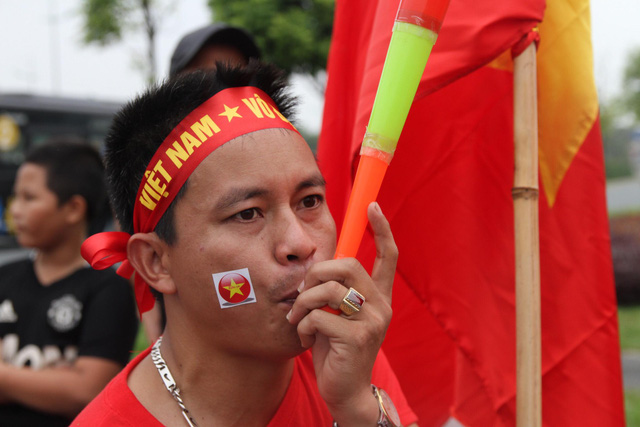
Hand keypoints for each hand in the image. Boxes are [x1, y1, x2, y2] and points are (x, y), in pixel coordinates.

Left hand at [287, 202, 397, 425]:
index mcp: (379, 297)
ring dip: (302, 303)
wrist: (345, 390)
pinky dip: (302, 325)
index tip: (372, 207)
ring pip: (328, 290)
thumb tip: (316, 266)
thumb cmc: (335, 349)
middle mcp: (382, 306)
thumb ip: (333, 291)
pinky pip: (319, 316)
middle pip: (348, 265)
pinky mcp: (358, 338)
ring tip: (296, 319)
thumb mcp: (336, 315)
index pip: (388, 257)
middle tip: (301, 294)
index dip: (382, 230)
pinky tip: (304, 338)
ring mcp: (373, 322)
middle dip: (315, 273)